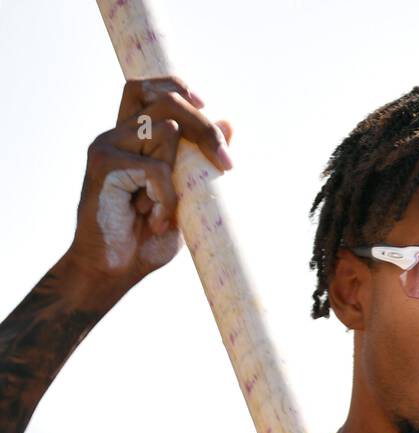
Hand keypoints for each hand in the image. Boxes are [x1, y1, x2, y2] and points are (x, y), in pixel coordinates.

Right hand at [65, 75, 232, 287]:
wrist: (112, 272)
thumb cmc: (145, 241)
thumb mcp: (184, 199)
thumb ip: (200, 162)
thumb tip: (229, 122)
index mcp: (132, 140)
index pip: (150, 88)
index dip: (178, 88)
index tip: (207, 106)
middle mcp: (117, 135)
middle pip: (165, 101)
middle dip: (203, 129)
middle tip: (226, 163)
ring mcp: (107, 145)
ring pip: (164, 131)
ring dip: (177, 175)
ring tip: (163, 211)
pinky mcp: (104, 164)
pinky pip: (155, 168)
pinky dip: (165, 198)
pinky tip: (155, 221)